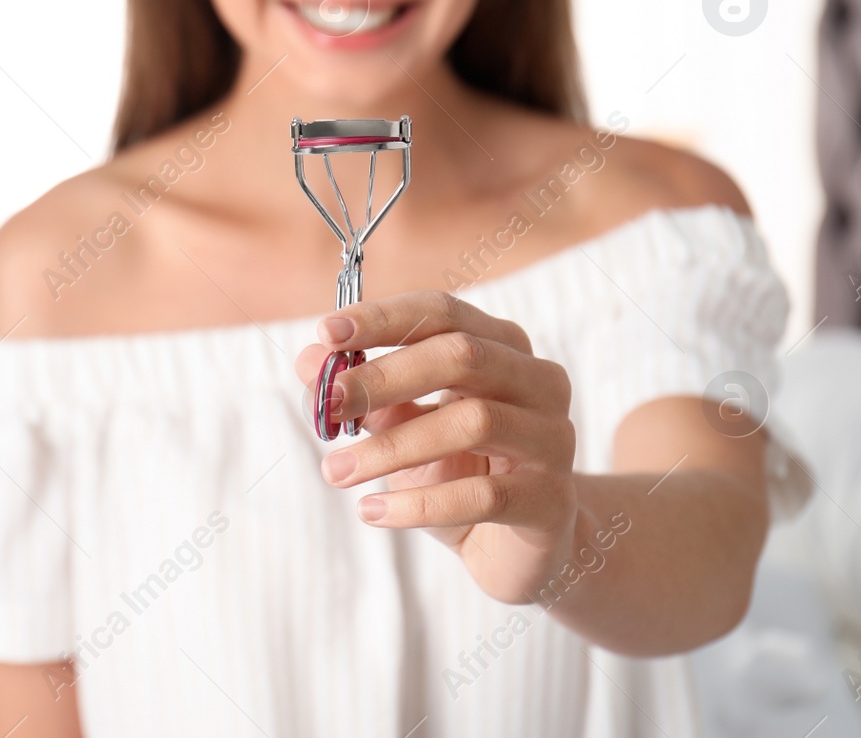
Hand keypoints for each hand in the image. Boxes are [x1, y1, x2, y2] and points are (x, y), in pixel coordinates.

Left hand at [295, 291, 578, 604]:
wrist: (516, 548)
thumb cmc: (457, 471)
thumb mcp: (402, 428)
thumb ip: (363, 395)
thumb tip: (308, 361)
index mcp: (502, 347)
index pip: (443, 313)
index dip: (384, 318)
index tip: (326, 331)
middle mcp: (537, 382)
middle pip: (463, 356)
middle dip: (385, 377)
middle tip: (328, 403)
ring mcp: (553, 439)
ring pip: (473, 422)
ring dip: (392, 447)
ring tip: (334, 471)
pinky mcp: (552, 500)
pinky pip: (483, 496)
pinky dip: (419, 504)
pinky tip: (370, 513)